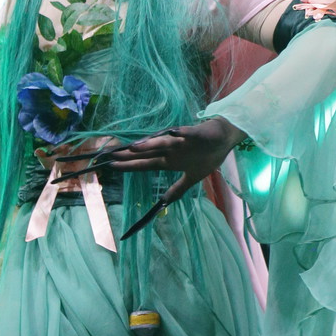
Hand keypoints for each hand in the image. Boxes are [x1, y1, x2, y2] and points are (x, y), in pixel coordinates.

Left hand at [108, 116, 246, 203]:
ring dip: (149, 144)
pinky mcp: (195, 133)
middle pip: (148, 152)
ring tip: (133, 147)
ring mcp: (181, 140)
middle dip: (130, 155)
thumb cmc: (207, 154)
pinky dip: (180, 133)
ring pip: (162, 142)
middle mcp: (171, 149)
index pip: (145, 163)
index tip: (112, 166)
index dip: (130, 165)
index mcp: (169, 160)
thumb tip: (165, 202)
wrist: (225, 138)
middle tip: (111, 155)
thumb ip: (178, 188)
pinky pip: (186, 133)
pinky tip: (172, 133)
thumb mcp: (192, 177)